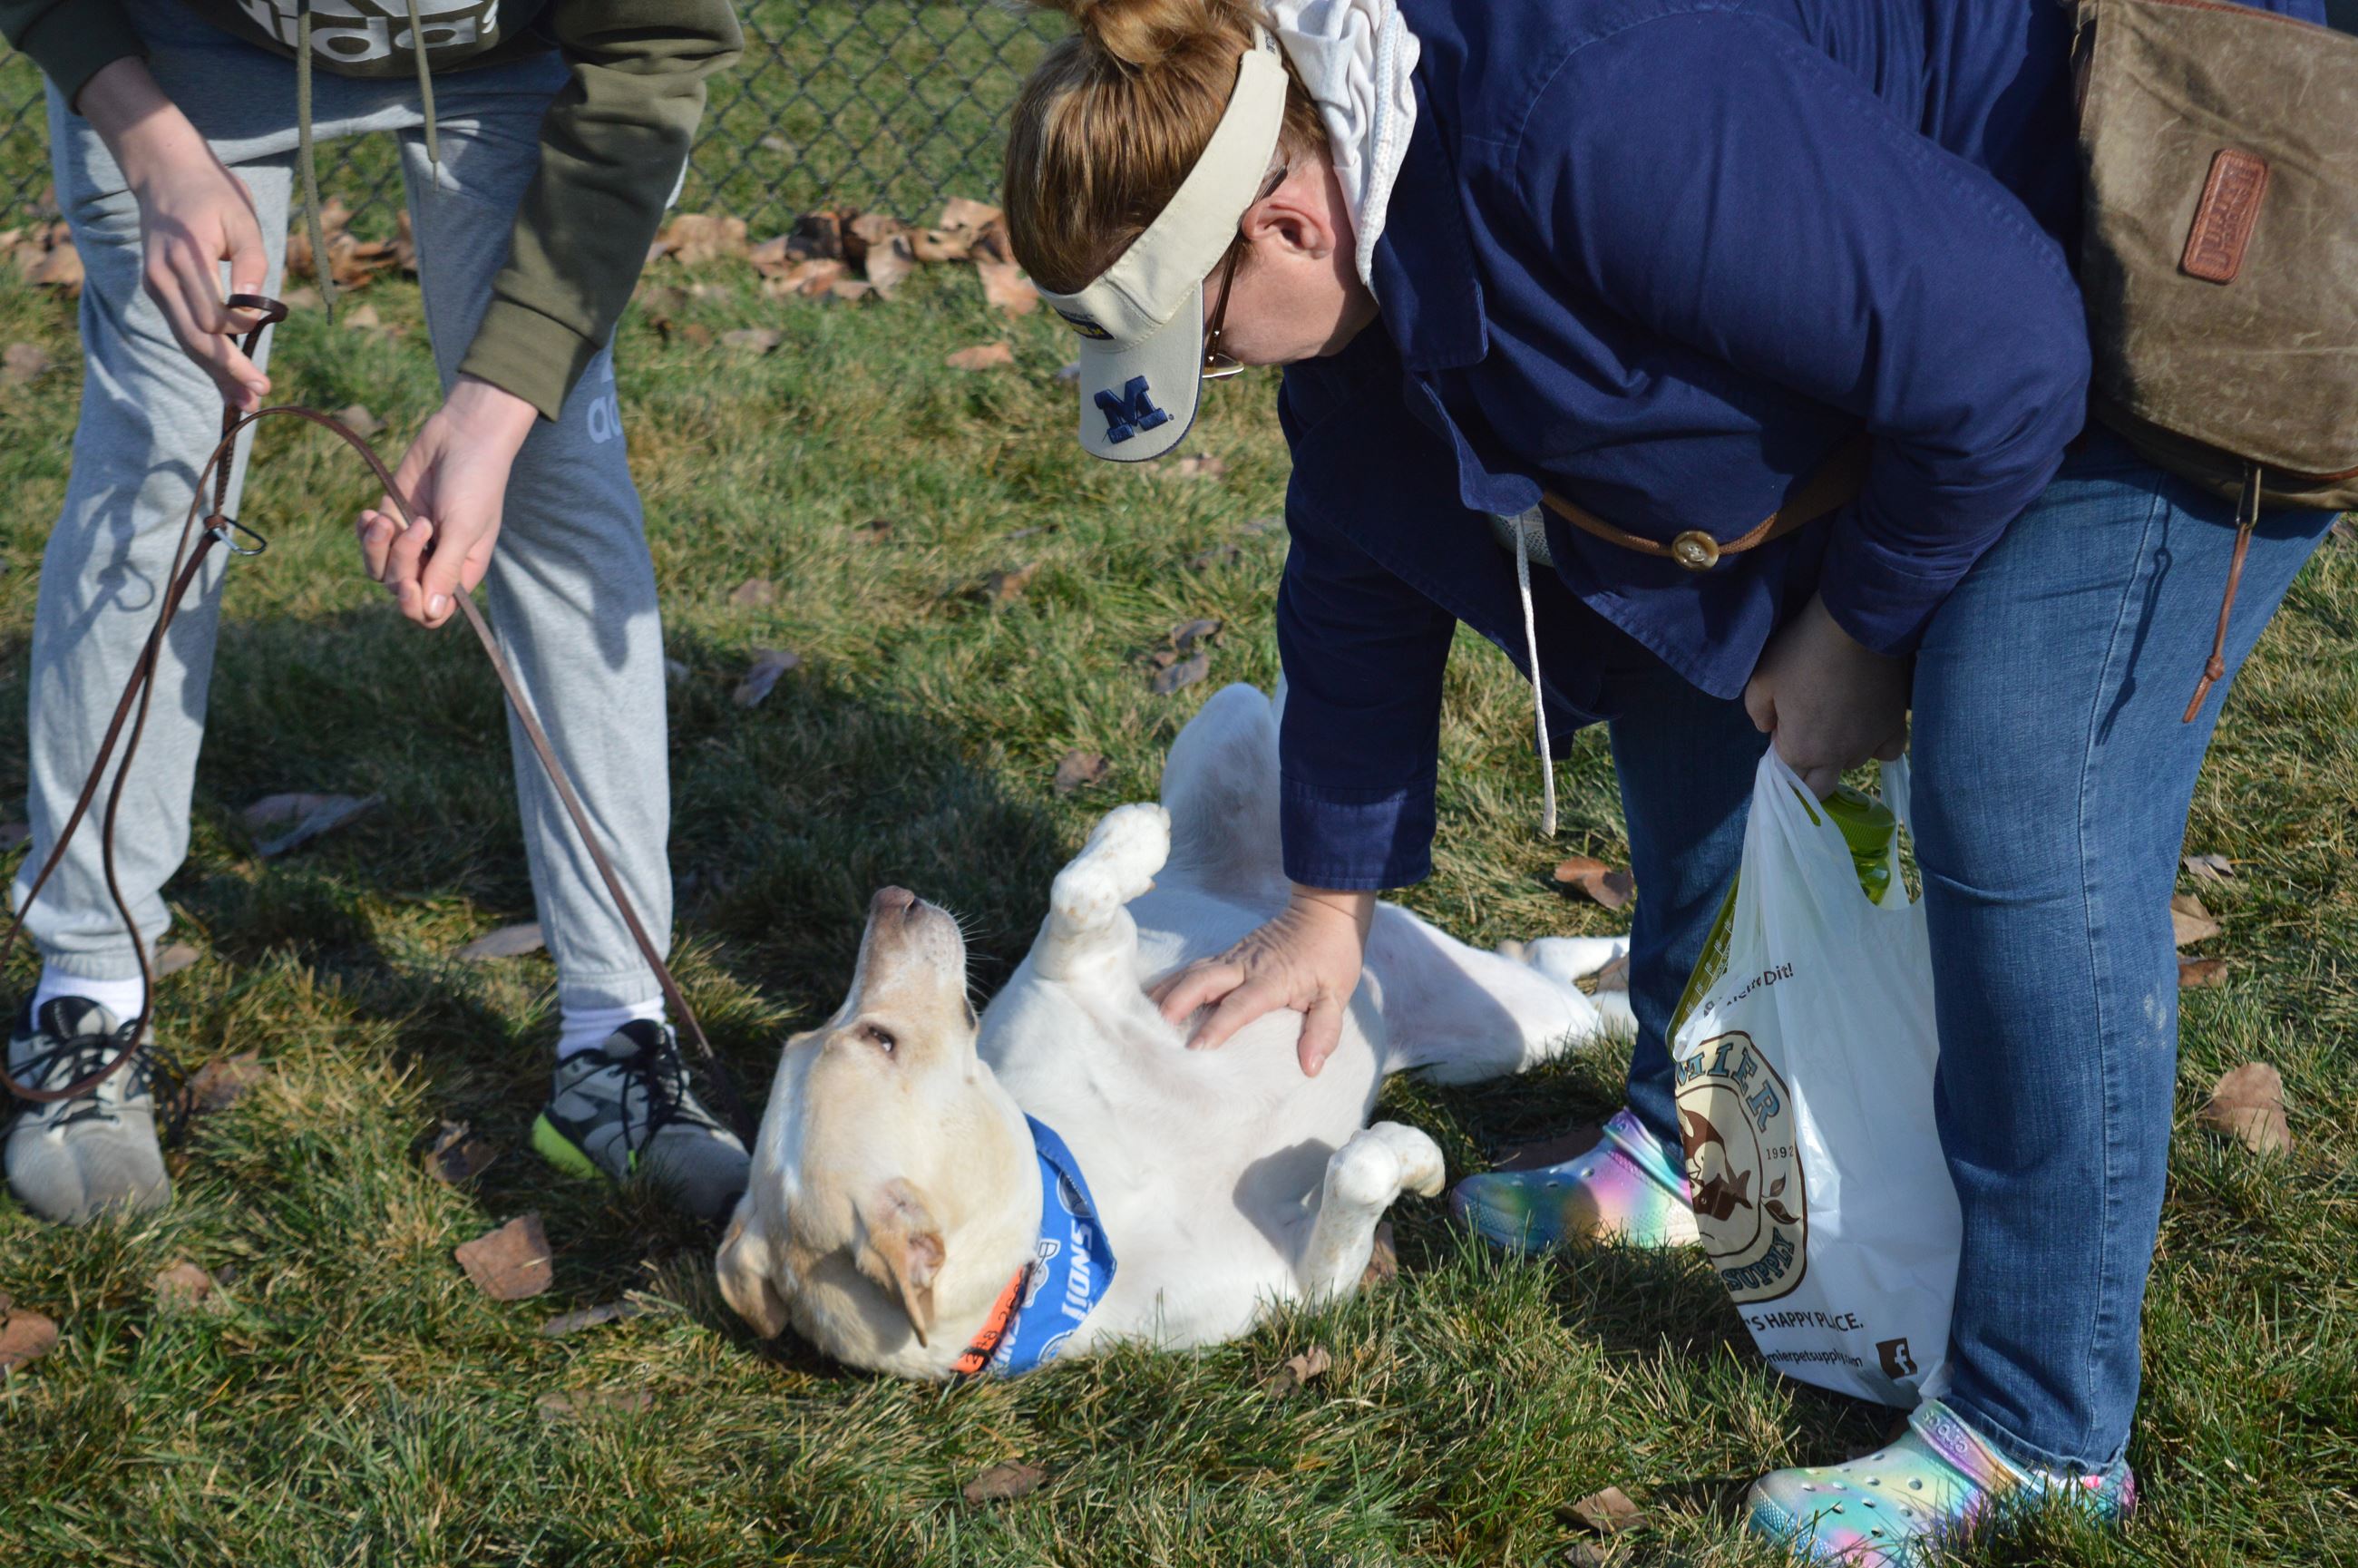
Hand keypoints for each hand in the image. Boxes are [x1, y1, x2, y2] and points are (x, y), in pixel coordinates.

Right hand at [80, 59, 271, 410]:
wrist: (165, 174)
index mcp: (184, 259)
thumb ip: (252, 260)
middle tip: (258, 397)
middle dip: (227, 371)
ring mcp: (156, 287)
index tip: (262, 333)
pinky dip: (205, 358)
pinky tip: (227, 382)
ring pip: (187, 341)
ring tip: (244, 404)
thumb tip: (255, 305)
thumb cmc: (212, 195)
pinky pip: (184, 332)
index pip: (211, 314)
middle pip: (195, 337)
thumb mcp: (242, 217)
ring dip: (216, 374)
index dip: (238, 332)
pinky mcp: (159, 293)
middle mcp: (162, 278)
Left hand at [355, 377, 536, 627]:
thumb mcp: (464, 528)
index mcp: (461, 572)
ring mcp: (410, 541)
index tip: (409, 584)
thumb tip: (429, 613)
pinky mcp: (392, 517)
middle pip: (401, 589)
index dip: (415, 606)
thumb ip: (445, 570)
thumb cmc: (476, 482)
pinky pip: (368, 540)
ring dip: (376, 547)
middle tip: (417, 525)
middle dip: (400, 562)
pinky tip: (372, 513)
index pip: (432, 612)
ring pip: (378, 569)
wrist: (462, 435)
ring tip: (384, 518)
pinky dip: (365, 531)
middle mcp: (434, 561)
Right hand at [1148, 885, 1373, 1075]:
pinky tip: (1155, 995)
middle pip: (1202, 981)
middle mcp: (1245, 965)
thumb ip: (1324, 1030)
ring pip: (1192, 971)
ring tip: (1143, 1015)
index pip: (1240, 1005)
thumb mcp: (1337, 996)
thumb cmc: (1332, 956)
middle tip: (1155, 1029)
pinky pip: (1195, 966)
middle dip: (1177, 1003)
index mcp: (1272, 979)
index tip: (1196, 1049)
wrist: (1324, 911)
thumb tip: (1311, 1066)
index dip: (1217, 1027)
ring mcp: (1233, 956)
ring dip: (1167, 992)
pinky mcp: (1228, 952)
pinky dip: (1173, 981)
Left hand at [1744, 592, 1910, 797]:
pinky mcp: (1896, 727)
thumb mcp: (1761, 680)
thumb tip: (1769, 730)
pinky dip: (1876, 746)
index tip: (1782, 733)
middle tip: (1804, 738)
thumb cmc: (1801, 651)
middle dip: (1806, 773)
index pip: (1787, 778)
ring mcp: (1870, 744)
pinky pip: (1887, 751)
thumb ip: (1758, 714)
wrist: (1854, 624)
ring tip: (1835, 720)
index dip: (1781, 758)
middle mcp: (1837, 756)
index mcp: (1801, 749)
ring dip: (1839, 754)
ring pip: (1851, 765)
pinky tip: (1867, 728)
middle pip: (1819, 787)